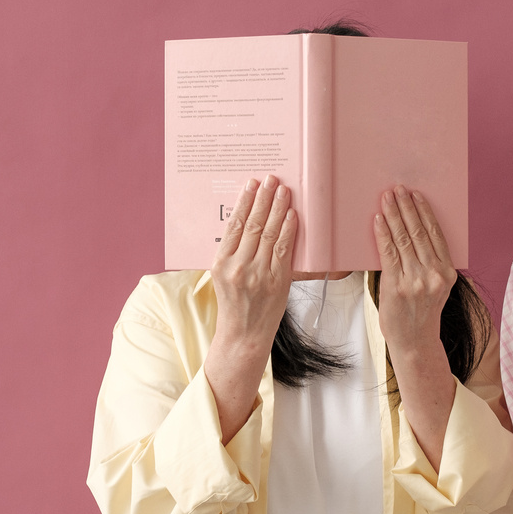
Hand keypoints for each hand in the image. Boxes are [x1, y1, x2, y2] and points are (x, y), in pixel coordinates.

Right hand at [210, 175, 296, 354]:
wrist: (244, 335)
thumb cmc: (234, 303)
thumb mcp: (222, 276)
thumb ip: (232, 251)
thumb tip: (246, 219)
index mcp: (221, 263)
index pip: (233, 225)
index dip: (244, 202)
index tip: (251, 184)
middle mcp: (239, 267)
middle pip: (253, 225)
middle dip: (264, 198)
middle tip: (271, 179)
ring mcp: (259, 274)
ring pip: (269, 233)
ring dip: (278, 208)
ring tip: (283, 190)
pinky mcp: (278, 282)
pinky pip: (283, 250)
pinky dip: (288, 230)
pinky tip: (291, 214)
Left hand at [373, 186, 457, 359]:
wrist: (415, 343)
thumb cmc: (421, 314)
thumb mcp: (434, 287)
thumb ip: (427, 263)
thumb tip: (409, 232)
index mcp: (447, 272)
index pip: (435, 234)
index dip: (424, 212)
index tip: (416, 195)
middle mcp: (434, 274)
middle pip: (419, 232)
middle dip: (406, 207)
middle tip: (397, 189)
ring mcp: (416, 280)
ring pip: (403, 239)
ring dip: (393, 215)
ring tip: (386, 198)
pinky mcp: (397, 286)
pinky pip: (388, 253)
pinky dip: (383, 234)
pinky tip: (378, 220)